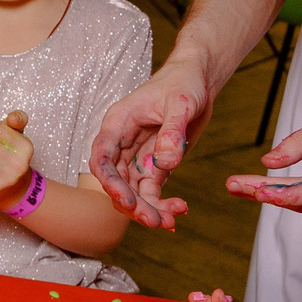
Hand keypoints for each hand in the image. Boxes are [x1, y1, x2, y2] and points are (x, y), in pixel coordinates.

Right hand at [88, 58, 214, 228]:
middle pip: (117, 181)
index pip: (103, 158)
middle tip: (154, 221)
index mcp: (118, 124)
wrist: (199, 79)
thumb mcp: (180, 103)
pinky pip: (152, 190)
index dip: (110, 182)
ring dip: (148, 209)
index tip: (126, 200)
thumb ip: (171, 132)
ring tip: (170, 222)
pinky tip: (179, 209)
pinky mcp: (155, 165)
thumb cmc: (184, 82)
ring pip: (134, 191)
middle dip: (133, 204)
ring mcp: (138, 156)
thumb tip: (166, 163)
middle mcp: (123, 144)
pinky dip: (163, 203)